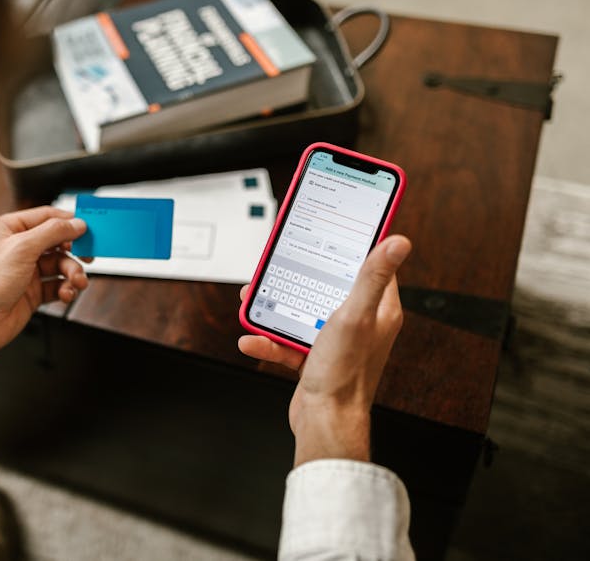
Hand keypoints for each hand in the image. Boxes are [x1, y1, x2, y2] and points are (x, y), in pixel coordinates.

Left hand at [0, 206, 88, 355]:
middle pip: (58, 242)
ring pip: (61, 265)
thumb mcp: (22, 248)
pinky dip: (67, 289)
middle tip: (89, 256)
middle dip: (75, 251)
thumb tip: (76, 223)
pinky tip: (67, 293)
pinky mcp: (32, 293)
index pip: (47, 217)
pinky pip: (58, 286)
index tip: (89, 228)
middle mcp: (19, 248)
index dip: (69, 222)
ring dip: (73, 272)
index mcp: (11, 229)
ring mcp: (26, 272)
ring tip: (77, 281)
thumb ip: (52, 232)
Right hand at [238, 235, 411, 465]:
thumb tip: (398, 242)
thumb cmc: (345, 374)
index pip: (369, 267)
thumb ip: (372, 277)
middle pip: (326, 286)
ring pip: (302, 311)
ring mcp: (334, 340)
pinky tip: (253, 338)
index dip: (351, 247)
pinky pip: (287, 340)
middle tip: (279, 264)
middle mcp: (359, 323)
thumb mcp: (356, 315)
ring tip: (255, 299)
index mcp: (378, 310)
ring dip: (276, 306)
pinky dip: (269, 339)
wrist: (325, 423)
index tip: (332, 230)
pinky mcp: (313, 357)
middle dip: (299, 275)